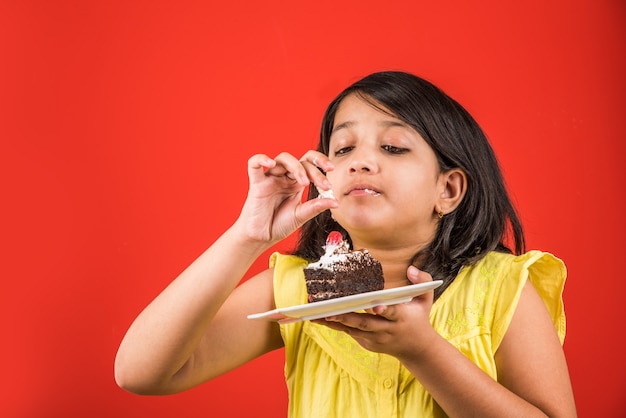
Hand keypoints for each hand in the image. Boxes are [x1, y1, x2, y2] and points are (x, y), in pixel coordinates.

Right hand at [235, 151, 338, 243]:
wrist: (261, 238)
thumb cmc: (278, 225)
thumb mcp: (301, 215)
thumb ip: (316, 207)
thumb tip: (336, 202)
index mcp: (295, 183)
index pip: (309, 165)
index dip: (321, 166)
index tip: (331, 176)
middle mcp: (284, 177)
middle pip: (300, 161)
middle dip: (314, 170)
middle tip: (324, 185)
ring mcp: (270, 178)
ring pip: (283, 159)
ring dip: (297, 167)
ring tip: (304, 182)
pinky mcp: (256, 183)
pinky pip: (254, 164)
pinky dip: (261, 159)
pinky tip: (271, 163)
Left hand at [314, 266, 438, 359]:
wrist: (417, 349)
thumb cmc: (419, 317)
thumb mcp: (426, 298)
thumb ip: (423, 281)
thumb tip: (410, 269)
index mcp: (402, 317)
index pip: (392, 312)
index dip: (383, 309)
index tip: (375, 306)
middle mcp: (387, 330)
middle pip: (365, 323)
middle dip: (346, 317)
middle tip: (329, 311)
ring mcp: (376, 339)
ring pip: (352, 329)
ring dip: (333, 322)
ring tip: (314, 315)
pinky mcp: (367, 343)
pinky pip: (349, 332)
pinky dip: (335, 325)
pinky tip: (319, 318)